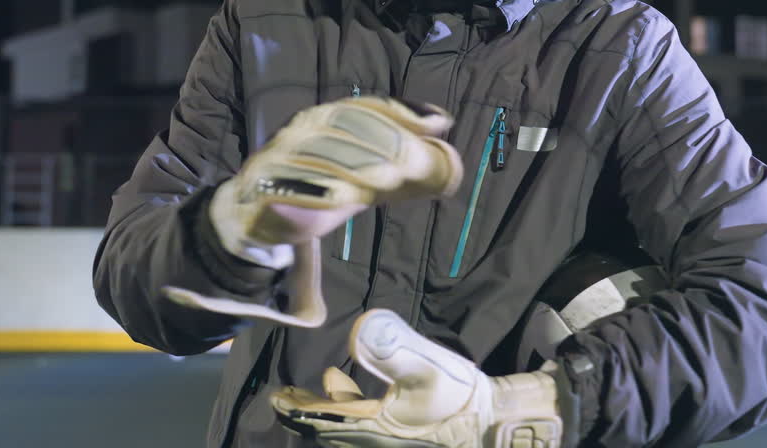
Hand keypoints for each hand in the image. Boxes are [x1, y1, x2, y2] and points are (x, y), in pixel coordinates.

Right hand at [164, 97, 461, 326]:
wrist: (248, 219)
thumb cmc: (313, 190)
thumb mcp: (360, 172)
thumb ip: (398, 156)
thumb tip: (443, 127)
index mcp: (322, 120)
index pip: (364, 107)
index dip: (401, 112)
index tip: (436, 123)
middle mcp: (299, 132)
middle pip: (346, 126)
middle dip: (387, 141)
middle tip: (420, 164)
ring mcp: (279, 159)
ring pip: (321, 154)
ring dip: (359, 166)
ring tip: (392, 182)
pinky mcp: (262, 191)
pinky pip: (290, 188)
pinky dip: (317, 192)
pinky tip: (344, 200)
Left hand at [272, 309, 569, 447]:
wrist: (491, 422)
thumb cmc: (457, 397)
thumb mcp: (426, 367)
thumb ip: (393, 348)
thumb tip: (361, 329)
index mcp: (372, 425)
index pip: (323, 417)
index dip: (297, 408)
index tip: (276, 397)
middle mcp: (373, 437)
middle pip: (329, 426)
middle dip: (306, 410)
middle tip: (285, 395)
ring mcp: (387, 437)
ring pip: (346, 426)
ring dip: (328, 408)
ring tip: (323, 383)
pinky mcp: (401, 433)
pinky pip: (363, 424)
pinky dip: (351, 407)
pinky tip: (355, 387)